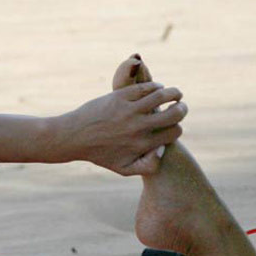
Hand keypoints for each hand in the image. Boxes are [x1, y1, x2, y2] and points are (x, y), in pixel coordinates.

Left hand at [47, 54, 184, 175]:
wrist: (74, 137)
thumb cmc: (100, 153)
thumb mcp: (123, 169)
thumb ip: (147, 166)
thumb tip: (163, 149)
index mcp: (142, 145)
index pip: (175, 133)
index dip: (177, 128)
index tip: (172, 125)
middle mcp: (139, 128)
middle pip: (175, 113)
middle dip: (182, 109)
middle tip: (180, 106)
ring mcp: (130, 111)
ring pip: (163, 95)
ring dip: (174, 93)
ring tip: (175, 94)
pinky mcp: (120, 96)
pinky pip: (146, 87)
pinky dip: (156, 86)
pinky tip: (157, 88)